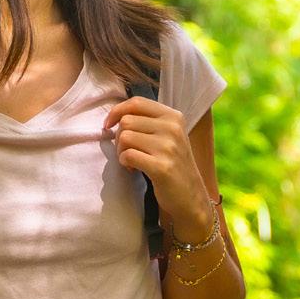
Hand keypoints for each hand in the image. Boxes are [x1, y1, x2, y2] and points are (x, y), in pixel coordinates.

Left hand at [104, 96, 211, 237]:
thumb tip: (116, 114)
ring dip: (121, 151)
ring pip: (124, 137)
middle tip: (127, 151)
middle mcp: (173, 128)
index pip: (137, 102)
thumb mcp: (169, 136)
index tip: (108, 125)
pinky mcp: (161, 167)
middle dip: (118, 137)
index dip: (116, 111)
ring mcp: (168, 147)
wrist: (191, 196)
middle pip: (127, 121)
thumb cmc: (173, 164)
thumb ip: (148, 121)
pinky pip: (127, 155)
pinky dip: (124, 162)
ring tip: (132, 161)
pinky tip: (133, 169)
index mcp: (174, 116)